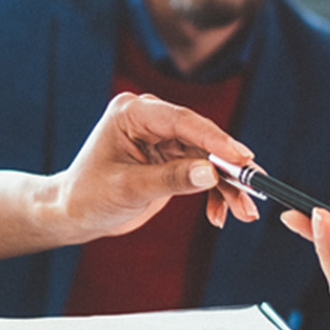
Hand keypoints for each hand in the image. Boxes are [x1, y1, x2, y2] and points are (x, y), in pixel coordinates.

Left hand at [57, 92, 258, 241]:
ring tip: (245, 213)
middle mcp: (150, 119)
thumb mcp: (128, 189)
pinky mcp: (170, 158)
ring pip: (208, 158)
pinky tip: (220, 216)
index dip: (216, 140)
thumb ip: (170, 179)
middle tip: (254, 191)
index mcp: (133, 113)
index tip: (243, 159)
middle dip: (229, 168)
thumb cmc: (89, 195)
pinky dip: (214, 193)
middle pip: (202, 139)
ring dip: (228, 186)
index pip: (182, 121)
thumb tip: (211, 173)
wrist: (74, 213)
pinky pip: (202, 171)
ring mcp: (162, 138)